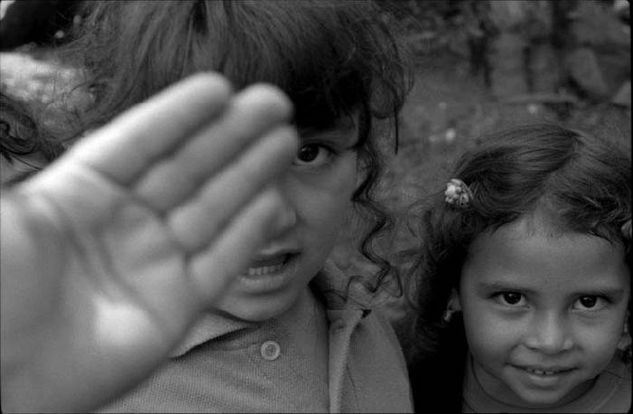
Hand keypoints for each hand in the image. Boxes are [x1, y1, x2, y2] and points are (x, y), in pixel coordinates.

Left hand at [1, 73, 298, 412]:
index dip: (179, 114)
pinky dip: (249, 233)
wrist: (3, 382)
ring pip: (212, 209)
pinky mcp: (175, 307)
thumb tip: (63, 113)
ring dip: (250, 174)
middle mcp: (121, 227)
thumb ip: (43, 165)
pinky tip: (273, 203)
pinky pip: (221, 262)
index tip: (219, 87)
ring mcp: (151, 266)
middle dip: (231, 134)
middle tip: (272, 103)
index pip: (140, 142)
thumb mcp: (11, 214)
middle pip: (187, 169)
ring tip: (284, 140)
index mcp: (77, 196)